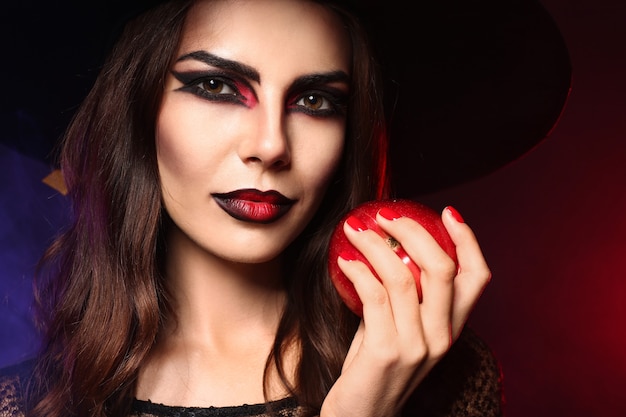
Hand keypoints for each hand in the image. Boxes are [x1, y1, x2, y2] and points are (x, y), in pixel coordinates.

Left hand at [320, 206, 490, 416]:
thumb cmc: (373, 370)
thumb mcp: (398, 331)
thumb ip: (401, 299)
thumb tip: (386, 251)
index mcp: (450, 329)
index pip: (476, 277)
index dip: (469, 240)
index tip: (447, 213)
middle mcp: (441, 337)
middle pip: (443, 268)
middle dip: (413, 231)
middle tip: (385, 215)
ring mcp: (416, 347)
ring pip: (402, 276)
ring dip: (374, 244)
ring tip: (354, 229)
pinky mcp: (386, 352)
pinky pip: (373, 295)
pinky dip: (358, 269)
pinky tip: (345, 260)